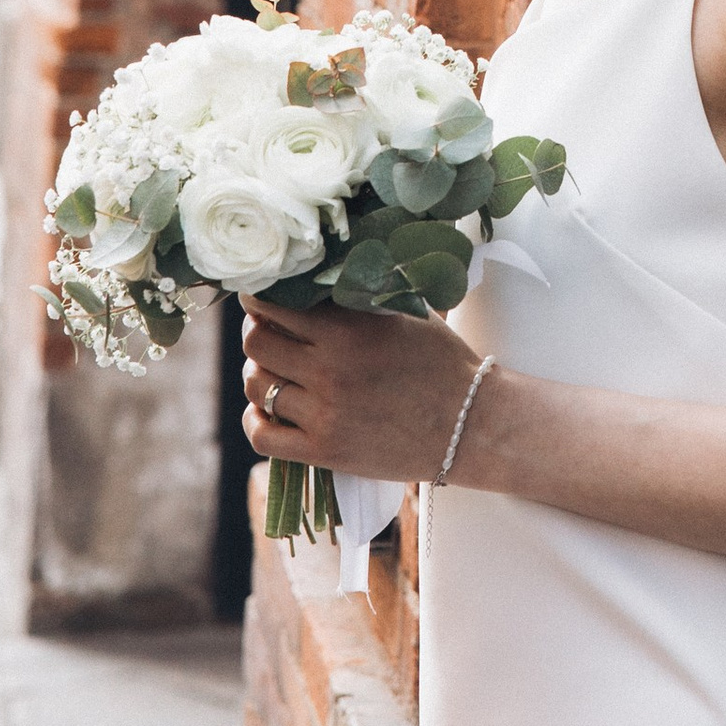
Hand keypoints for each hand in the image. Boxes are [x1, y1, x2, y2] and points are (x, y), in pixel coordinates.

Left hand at [240, 294, 479, 483]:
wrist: (469, 424)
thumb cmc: (441, 362)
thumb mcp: (405, 313)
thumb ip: (359, 296)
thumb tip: (317, 273)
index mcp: (348, 330)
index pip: (273, 306)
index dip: (258, 298)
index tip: (259, 295)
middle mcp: (330, 371)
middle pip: (256, 344)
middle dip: (257, 332)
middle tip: (267, 330)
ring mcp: (325, 414)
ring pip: (257, 386)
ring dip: (259, 373)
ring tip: (274, 369)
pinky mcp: (324, 451)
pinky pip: (263, 435)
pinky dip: (256, 419)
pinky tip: (267, 409)